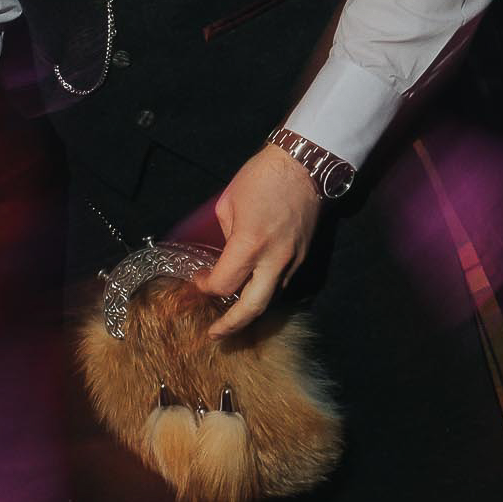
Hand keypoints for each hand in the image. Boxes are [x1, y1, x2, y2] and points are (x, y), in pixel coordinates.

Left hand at [195, 145, 320, 337]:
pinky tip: (251, 291)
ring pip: (270, 298)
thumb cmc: (262, 178)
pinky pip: (281, 284)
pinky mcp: (303, 258)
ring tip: (230, 316)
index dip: (206, 287)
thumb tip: (225, 253)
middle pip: (252, 307)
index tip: (198, 281)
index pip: (225, 283)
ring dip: (249, 310)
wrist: (305, 167)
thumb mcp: (228, 204)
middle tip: (215, 334)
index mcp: (250, 244)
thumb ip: (226, 235)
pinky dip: (264, 292)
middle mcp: (274, 260)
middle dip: (231, 325)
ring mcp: (292, 261)